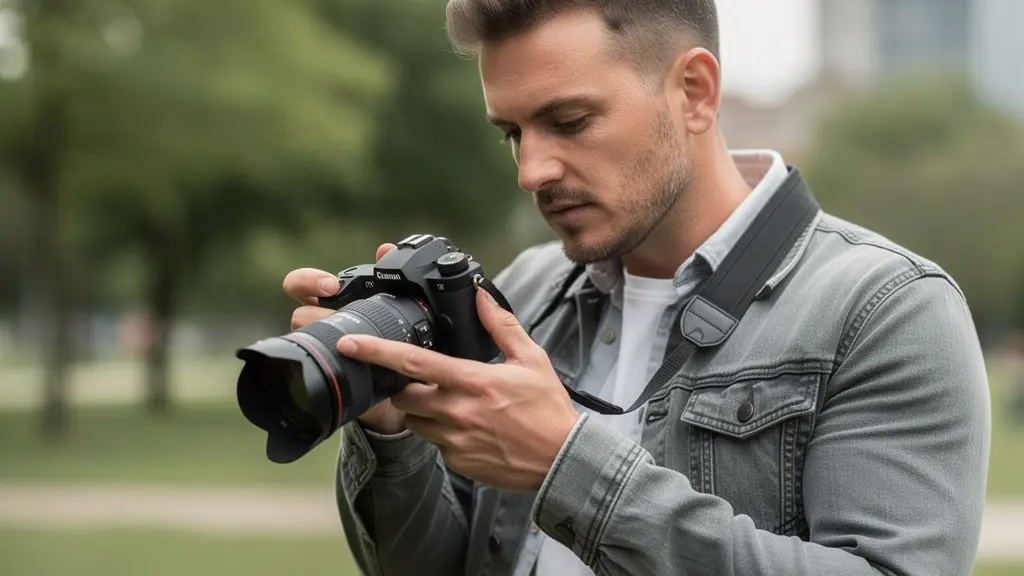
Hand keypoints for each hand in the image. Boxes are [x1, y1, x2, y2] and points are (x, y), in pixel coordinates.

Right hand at [282, 243, 406, 434]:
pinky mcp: (332, 378)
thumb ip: (390, 275)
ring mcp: (325, 351)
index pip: (301, 286)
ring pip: (307, 343)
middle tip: (339, 320)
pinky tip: (351, 373)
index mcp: (332, 303)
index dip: (307, 281)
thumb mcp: (397, 306)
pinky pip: (319, 377)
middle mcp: (322, 326)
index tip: (331, 285)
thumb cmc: (395, 335)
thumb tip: (386, 248)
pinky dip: (331, 375)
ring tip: (350, 345)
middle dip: (317, 316)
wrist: (407, 381)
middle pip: (301, 315)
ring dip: (326, 341)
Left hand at [335, 284, 581, 491]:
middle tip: (423, 381)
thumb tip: (480, 295)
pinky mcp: (457, 462)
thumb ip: (501, 325)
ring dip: (424, 411)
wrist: (562, 460)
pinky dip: (444, 433)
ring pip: (416, 421)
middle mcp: (457, 412)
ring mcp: (454, 440)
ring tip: (453, 405)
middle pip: (404, 396)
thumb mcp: (530, 359)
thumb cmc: (547, 408)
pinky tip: (470, 428)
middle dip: (404, 387)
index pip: (413, 363)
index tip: (351, 343)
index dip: (376, 351)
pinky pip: (436, 444)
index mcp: (472, 381)